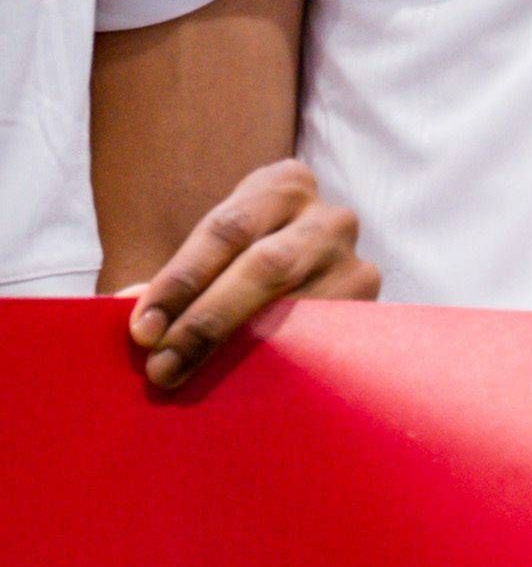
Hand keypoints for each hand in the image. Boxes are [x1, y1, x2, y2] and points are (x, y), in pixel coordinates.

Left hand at [122, 159, 376, 387]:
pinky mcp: (368, 308)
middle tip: (160, 361)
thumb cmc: (236, 265)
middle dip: (206, 319)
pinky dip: (273, 361)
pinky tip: (237, 381)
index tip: (142, 328)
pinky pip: (318, 338)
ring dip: (235, 347)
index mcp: (283, 186)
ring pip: (295, 307)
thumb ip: (173, 280)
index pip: (226, 229)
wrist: (300, 279)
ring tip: (186, 376)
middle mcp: (329, 217)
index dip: (181, 280)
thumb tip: (128, 304)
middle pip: (265, 266)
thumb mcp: (208, 257)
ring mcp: (354, 262)